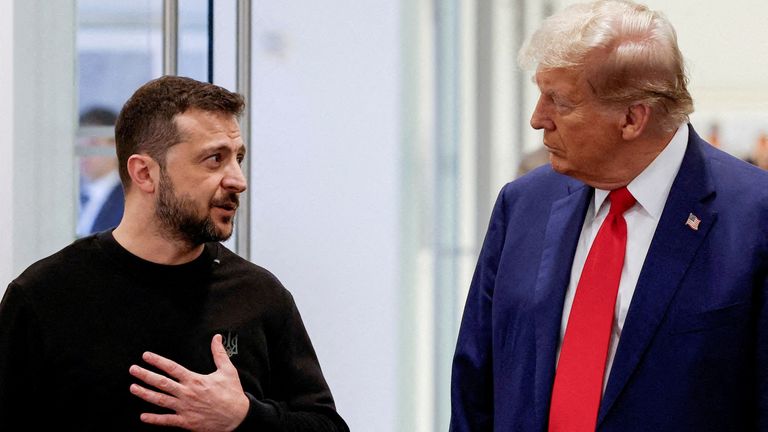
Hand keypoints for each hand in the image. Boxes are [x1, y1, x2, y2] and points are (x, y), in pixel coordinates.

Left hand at [129, 334, 249, 430]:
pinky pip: (167, 420)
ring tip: (133, 388)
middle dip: (145, 375)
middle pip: (161, 383)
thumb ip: (219, 353)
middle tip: (133, 369)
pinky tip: (143, 416)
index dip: (157, 361)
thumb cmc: (232, 393)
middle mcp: (187, 393)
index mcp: (195, 380)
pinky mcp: (186, 422)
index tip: (146, 356)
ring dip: (145, 394)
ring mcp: (185, 408)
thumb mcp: (228, 370)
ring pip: (160, 400)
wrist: (237, 417)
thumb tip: (216, 337)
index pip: (172, 368)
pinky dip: (154, 419)